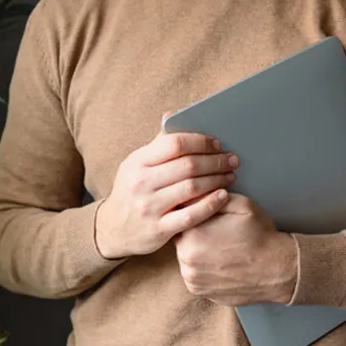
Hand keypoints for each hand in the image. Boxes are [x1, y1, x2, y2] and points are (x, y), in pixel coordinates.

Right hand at [95, 115, 238, 258]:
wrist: (113, 229)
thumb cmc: (132, 190)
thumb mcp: (136, 164)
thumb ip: (157, 144)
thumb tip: (172, 115)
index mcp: (138, 162)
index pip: (174, 143)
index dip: (200, 141)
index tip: (217, 143)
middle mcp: (141, 183)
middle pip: (188, 165)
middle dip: (215, 160)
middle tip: (232, 159)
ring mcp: (149, 208)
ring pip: (192, 188)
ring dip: (217, 179)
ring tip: (230, 175)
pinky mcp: (158, 230)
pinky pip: (191, 216)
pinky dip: (211, 204)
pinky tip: (223, 196)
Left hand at [174, 193, 297, 305]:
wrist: (277, 270)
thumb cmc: (260, 236)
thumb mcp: (241, 204)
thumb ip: (213, 196)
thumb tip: (195, 192)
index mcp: (193, 234)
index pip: (182, 216)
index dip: (195, 212)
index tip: (209, 214)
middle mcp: (187, 259)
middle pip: (181, 236)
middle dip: (195, 230)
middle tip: (217, 229)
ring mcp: (192, 279)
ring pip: (186, 255)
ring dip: (197, 249)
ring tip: (221, 246)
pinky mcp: (199, 291)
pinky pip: (193, 273)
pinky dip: (202, 266)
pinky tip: (220, 260)